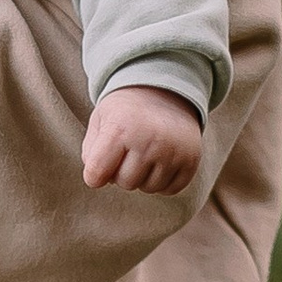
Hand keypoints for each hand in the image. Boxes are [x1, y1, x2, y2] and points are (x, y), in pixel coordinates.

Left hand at [82, 85, 202, 194]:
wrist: (165, 91)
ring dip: (142, 177)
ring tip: (144, 153)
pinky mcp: (191, 160)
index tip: (97, 167)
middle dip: (121, 173)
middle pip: (125, 183)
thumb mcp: (100, 120)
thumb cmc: (125, 111)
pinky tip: (160, 160)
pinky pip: (169, 190)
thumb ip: (90, 152)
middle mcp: (149, 140)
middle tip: (127, 152)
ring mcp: (173, 151)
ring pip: (148, 188)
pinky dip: (162, 181)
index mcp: (120, 128)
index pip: (96, 173)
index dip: (94, 174)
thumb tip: (97, 180)